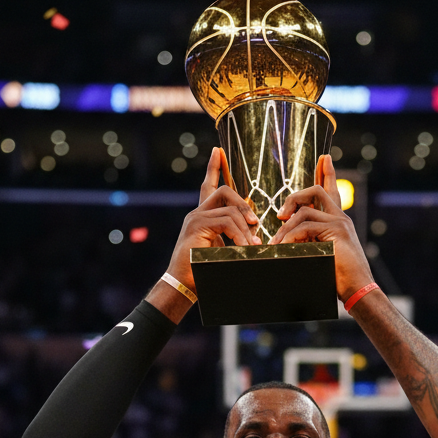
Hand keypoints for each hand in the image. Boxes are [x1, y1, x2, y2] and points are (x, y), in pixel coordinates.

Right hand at [165, 147, 260, 290]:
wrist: (182, 285)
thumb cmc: (203, 272)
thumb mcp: (222, 251)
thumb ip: (233, 237)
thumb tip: (254, 232)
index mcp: (202, 217)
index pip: (208, 186)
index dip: (213, 168)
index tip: (218, 151)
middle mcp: (196, 213)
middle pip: (224, 191)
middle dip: (243, 203)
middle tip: (255, 222)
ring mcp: (195, 218)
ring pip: (229, 208)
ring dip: (245, 227)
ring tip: (253, 245)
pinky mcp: (197, 226)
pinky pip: (226, 221)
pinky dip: (239, 234)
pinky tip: (244, 246)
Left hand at [269, 154, 373, 300]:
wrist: (358, 290)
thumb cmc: (339, 278)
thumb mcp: (321, 254)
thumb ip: (309, 242)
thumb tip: (286, 240)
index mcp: (339, 221)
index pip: (332, 191)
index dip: (328, 173)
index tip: (325, 157)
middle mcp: (341, 217)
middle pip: (316, 191)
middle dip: (293, 198)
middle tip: (279, 215)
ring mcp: (340, 222)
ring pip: (305, 211)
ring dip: (286, 227)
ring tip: (276, 243)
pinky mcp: (337, 231)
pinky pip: (305, 226)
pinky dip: (291, 237)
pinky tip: (284, 247)